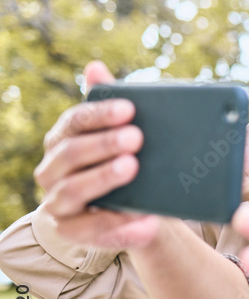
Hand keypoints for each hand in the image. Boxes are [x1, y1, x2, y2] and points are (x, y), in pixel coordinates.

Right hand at [35, 61, 160, 249]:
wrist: (141, 210)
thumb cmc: (130, 163)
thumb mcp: (125, 136)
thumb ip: (111, 105)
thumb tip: (95, 67)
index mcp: (62, 141)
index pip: (74, 122)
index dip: (99, 114)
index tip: (130, 109)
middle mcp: (52, 170)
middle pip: (70, 153)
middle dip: (102, 144)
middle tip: (136, 138)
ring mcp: (58, 203)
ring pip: (73, 190)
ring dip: (103, 179)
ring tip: (132, 169)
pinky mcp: (73, 231)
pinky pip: (92, 230)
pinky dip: (120, 226)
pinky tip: (146, 221)